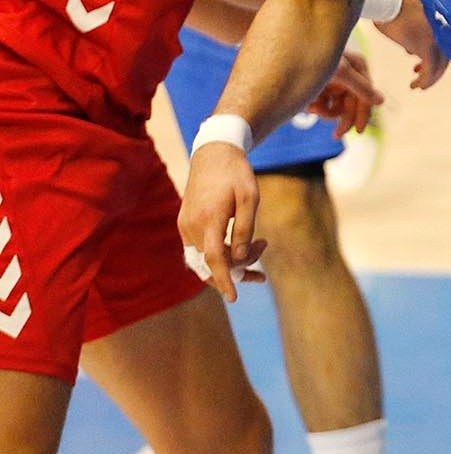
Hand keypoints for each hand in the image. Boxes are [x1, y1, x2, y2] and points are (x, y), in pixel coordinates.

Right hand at [178, 143, 267, 303]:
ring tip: (260, 249)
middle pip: (211, 262)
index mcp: (209, 218)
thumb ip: (245, 229)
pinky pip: (199, 249)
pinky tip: (240, 246)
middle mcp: (191, 226)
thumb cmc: (236, 174)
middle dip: (237, 269)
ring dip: (230, 262)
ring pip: (204, 259)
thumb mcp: (250, 197)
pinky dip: (218, 253)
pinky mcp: (185, 224)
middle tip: (263, 257)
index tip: (233, 298)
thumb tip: (241, 257)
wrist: (213, 154)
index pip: (214, 258)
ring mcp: (185, 226)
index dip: (224, 279)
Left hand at [307, 50, 384, 137]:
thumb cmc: (313, 55)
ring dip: (326, 112)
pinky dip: (317, 108)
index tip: (358, 131)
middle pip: (352, 102)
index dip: (363, 113)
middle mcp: (348, 72)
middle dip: (340, 116)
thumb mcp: (340, 71)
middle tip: (335, 135)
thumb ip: (362, 87)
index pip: (366, 95)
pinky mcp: (319, 85)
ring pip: (337, 105)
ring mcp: (333, 79)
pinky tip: (307, 106)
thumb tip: (381, 101)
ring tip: (312, 110)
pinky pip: (324, 104)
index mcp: (358, 65)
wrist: (284, 55)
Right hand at [375, 0, 448, 90]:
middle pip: (445, 56)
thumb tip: (411, 50)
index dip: (439, 56)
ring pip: (439, 66)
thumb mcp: (409, 17)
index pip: (447, 43)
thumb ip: (415, 32)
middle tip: (420, 74)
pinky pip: (429, 71)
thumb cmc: (392, 3)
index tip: (422, 62)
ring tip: (418, 85)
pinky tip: (415, 86)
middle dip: (435, 68)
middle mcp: (444, 30)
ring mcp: (438, 39)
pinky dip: (424, 81)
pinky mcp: (427, 48)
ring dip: (429, 78)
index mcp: (443, 21)